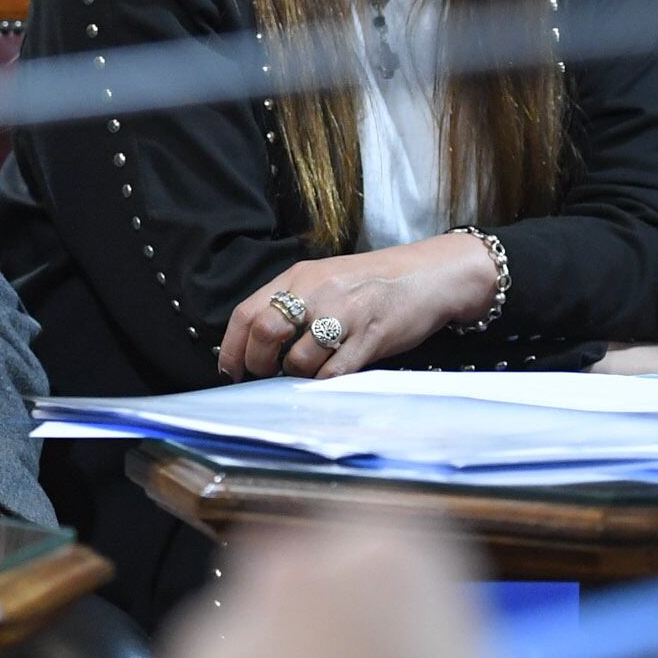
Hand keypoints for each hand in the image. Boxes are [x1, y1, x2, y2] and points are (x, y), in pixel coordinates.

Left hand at [223, 235, 500, 380]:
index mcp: (298, 277)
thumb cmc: (371, 282)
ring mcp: (344, 315)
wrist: (427, 275)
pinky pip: (334, 372)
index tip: (230, 369)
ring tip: (304, 374)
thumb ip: (292, 302)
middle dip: (258, 363)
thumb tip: (256, 341)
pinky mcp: (370, 338)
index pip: (247, 312)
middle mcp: (317, 293)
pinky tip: (328, 377)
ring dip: (295, 376)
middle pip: (265, 333)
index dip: (232, 346)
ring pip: (299, 359)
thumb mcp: (324, 279)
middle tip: (264, 374)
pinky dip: (324, 382)